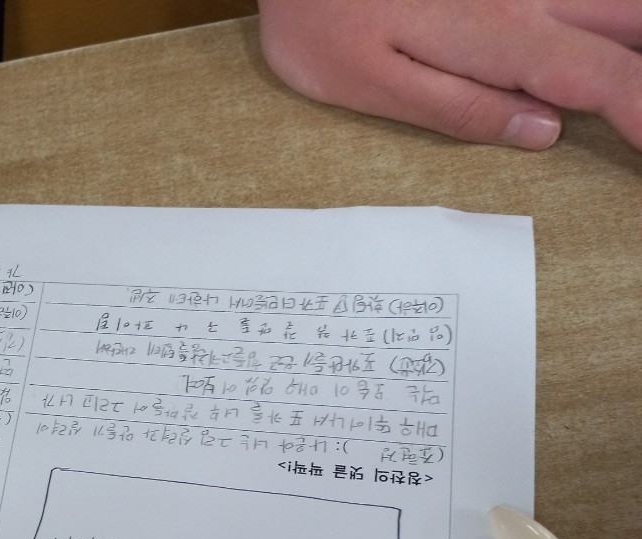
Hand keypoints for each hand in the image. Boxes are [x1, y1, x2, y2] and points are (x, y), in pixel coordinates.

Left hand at [257, 0, 641, 150]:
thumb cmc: (317, 18)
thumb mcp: (371, 83)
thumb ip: (459, 108)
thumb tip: (543, 132)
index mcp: (498, 36)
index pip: (603, 78)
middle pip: (630, 22)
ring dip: (631, 37)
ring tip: (630, 81)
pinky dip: (599, 17)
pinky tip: (600, 37)